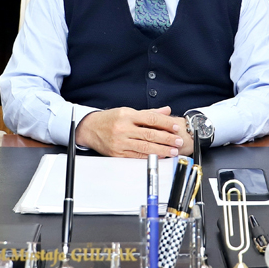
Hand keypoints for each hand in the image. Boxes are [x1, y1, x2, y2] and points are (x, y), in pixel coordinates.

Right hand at [75, 106, 192, 157]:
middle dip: (167, 139)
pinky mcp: (117, 153)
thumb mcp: (128, 111)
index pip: (150, 119)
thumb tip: (166, 111)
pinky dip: (149, 156)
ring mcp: (120, 142)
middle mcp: (123, 128)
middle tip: (178, 141)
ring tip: (173, 151)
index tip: (175, 127)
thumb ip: (149, 113)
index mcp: (127, 115)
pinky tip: (159, 156)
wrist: (90, 128)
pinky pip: (136, 156)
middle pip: (149, 134)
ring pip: (144, 147)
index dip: (165, 123)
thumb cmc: (110, 119)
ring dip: (161, 150)